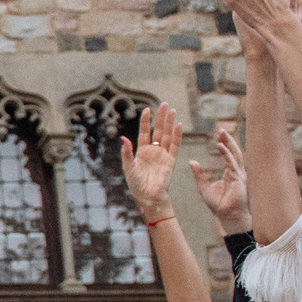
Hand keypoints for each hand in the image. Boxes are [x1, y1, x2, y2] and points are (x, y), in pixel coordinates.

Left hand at [118, 102, 183, 218]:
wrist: (148, 197)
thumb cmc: (136, 184)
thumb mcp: (128, 167)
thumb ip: (126, 153)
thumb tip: (123, 138)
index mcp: (142, 151)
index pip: (145, 132)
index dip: (146, 121)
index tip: (147, 109)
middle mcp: (153, 150)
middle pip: (158, 130)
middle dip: (161, 117)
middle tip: (164, 104)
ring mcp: (163, 154)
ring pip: (167, 135)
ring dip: (170, 123)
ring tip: (172, 110)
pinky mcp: (171, 160)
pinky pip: (175, 145)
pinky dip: (177, 135)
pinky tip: (178, 125)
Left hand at [189, 122, 250, 235]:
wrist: (228, 216)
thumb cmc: (219, 205)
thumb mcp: (204, 187)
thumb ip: (199, 174)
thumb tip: (192, 161)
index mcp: (231, 173)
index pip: (228, 155)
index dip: (224, 144)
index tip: (219, 135)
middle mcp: (237, 172)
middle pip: (233, 151)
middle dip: (228, 140)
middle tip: (221, 129)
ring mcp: (239, 174)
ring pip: (235, 154)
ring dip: (229, 143)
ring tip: (222, 133)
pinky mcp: (238, 178)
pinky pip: (232, 162)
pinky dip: (227, 153)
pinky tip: (221, 146)